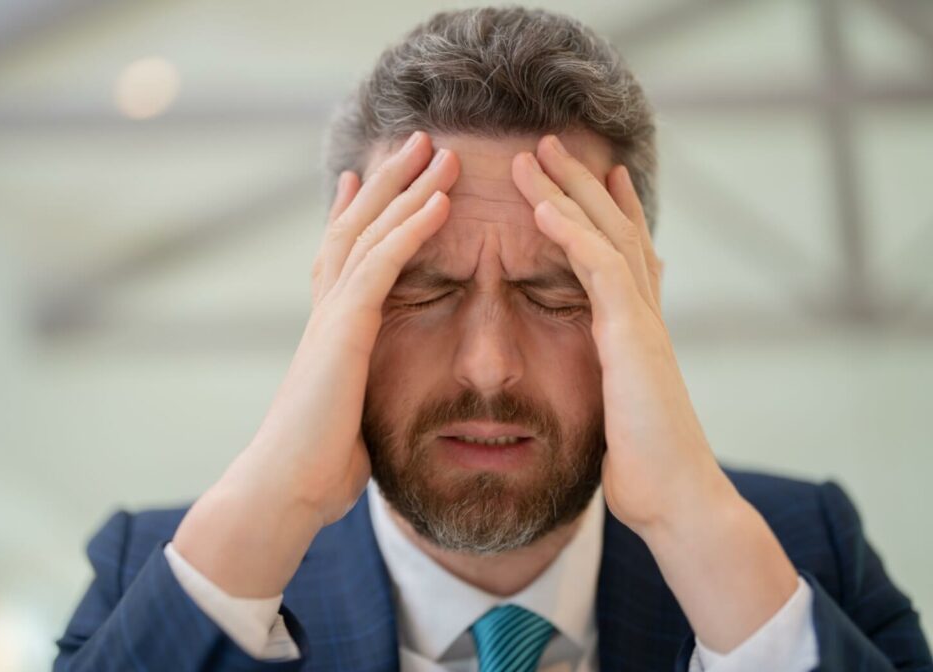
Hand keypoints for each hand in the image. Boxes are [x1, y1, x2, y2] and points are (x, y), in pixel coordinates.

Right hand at [174, 131, 459, 595]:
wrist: (285, 490)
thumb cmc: (317, 466)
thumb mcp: (349, 416)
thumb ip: (362, 393)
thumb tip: (371, 409)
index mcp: (329, 329)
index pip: (341, 256)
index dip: (355, 213)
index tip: (365, 180)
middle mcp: (326, 311)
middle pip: (355, 227)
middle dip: (387, 182)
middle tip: (415, 143)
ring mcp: (332, 316)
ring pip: (369, 231)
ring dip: (405, 187)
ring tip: (437, 150)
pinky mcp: (344, 330)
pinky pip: (383, 264)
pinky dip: (412, 228)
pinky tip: (439, 200)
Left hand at [511, 134, 725, 535]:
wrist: (677, 501)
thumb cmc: (646, 467)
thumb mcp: (621, 409)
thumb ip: (612, 378)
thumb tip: (605, 376)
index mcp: (635, 331)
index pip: (622, 255)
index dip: (607, 212)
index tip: (590, 177)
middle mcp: (642, 316)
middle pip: (614, 229)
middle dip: (582, 183)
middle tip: (552, 143)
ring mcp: (641, 322)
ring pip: (606, 235)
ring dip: (569, 190)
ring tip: (537, 152)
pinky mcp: (632, 338)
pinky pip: (599, 270)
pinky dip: (572, 234)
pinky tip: (543, 208)